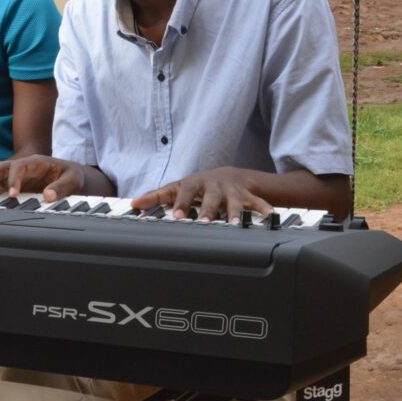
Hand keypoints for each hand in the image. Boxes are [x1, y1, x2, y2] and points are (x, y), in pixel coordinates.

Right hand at [0, 155, 85, 201]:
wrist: (69, 176)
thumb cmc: (70, 175)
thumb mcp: (73, 179)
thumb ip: (62, 187)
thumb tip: (48, 196)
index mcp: (35, 162)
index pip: (18, 166)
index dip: (13, 179)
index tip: (13, 194)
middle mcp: (21, 167)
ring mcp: (14, 176)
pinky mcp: (12, 186)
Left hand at [131, 166, 273, 221]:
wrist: (229, 176)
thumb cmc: (198, 186)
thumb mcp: (177, 188)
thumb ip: (156, 196)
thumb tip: (133, 203)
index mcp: (193, 184)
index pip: (184, 192)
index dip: (180, 203)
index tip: (177, 217)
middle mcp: (212, 186)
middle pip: (209, 197)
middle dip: (207, 210)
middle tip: (204, 223)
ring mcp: (230, 190)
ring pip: (233, 201)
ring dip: (233, 212)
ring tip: (233, 224)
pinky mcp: (247, 195)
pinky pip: (257, 202)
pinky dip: (263, 208)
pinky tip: (268, 216)